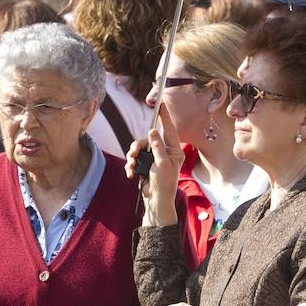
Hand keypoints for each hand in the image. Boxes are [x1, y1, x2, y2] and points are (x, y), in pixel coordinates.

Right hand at [125, 104, 183, 226]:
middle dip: (138, 146)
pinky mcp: (144, 165)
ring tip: (131, 166)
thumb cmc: (164, 183)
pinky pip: (134, 159)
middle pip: (148, 140)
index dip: (165, 117)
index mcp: (174, 151)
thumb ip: (157, 147)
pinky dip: (130, 165)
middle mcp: (164, 153)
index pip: (169, 130)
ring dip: (132, 157)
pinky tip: (131, 174)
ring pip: (139, 149)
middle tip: (134, 153)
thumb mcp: (162, 163)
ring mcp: (154, 159)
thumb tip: (152, 131)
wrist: (155, 201)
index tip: (161, 105)